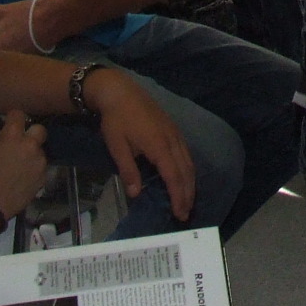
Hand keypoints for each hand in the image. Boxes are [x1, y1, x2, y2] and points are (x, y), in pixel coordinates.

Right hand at [0, 110, 49, 218]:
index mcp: (13, 135)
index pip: (19, 114)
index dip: (13, 118)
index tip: (8, 124)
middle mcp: (31, 145)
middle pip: (39, 129)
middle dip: (31, 133)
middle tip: (19, 143)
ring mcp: (40, 162)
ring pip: (41, 149)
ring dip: (32, 152)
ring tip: (19, 163)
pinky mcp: (43, 177)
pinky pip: (41, 166)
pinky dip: (34, 167)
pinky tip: (22, 175)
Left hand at [86, 67, 195, 223]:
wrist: (120, 91)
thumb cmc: (116, 119)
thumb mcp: (117, 146)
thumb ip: (128, 170)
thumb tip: (136, 194)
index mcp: (159, 146)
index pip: (173, 177)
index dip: (178, 196)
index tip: (179, 213)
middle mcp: (172, 140)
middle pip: (186, 171)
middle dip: (187, 194)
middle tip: (185, 214)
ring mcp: (175, 133)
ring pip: (189, 162)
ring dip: (190, 183)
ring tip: (187, 200)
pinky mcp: (173, 129)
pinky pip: (186, 153)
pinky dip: (188, 169)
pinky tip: (184, 177)